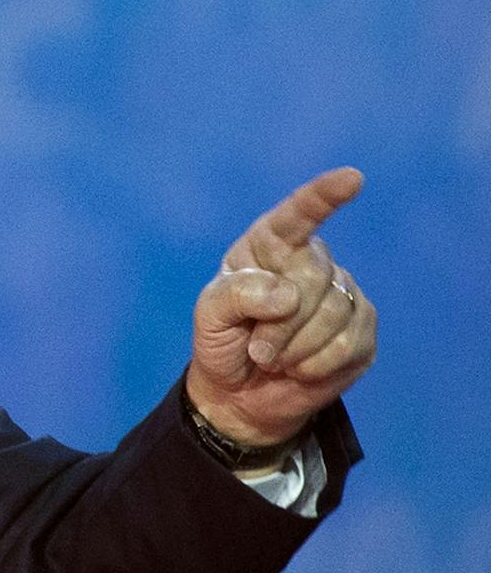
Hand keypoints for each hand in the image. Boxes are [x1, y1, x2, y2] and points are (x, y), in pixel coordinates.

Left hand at [186, 167, 376, 449]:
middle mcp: (311, 263)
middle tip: (258, 348)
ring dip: (294, 348)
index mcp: (270, 247)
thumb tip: (288, 294)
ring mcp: (344, 295)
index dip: (323, 196)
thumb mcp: (210, 317)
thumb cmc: (222, 342)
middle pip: (314, 278)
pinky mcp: (363, 331)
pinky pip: (349, 344)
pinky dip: (315, 365)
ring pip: (333, 314)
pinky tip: (300, 368)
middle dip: (280, 323)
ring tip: (274, 358)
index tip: (351, 178)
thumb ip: (237, 296)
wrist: (240, 394)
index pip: (297, 216)